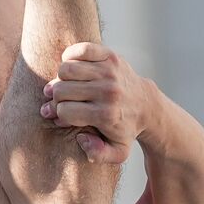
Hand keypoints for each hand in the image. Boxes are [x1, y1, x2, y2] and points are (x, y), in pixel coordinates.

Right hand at [40, 43, 151, 163]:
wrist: (147, 105)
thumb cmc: (125, 129)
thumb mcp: (117, 152)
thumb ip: (98, 154)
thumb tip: (81, 138)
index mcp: (106, 115)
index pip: (64, 111)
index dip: (59, 115)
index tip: (62, 116)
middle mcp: (108, 92)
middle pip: (61, 90)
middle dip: (56, 98)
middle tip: (59, 101)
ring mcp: (109, 72)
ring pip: (66, 69)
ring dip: (60, 78)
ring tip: (65, 85)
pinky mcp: (111, 56)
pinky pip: (80, 50)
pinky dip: (70, 56)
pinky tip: (73, 67)